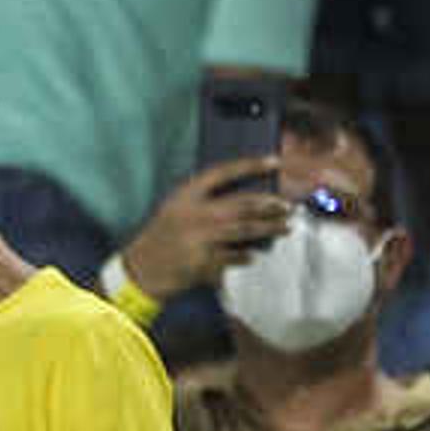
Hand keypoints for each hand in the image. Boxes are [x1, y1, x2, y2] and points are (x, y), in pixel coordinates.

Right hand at [116, 159, 293, 302]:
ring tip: (285, 227)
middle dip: (270, 204)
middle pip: (243, 203)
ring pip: (246, 230)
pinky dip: (246, 256)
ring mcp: (202, 239)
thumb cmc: (160, 237)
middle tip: (288, 206)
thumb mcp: (175, 208)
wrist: (141, 269)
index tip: (274, 161)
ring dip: (269, 228)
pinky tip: (254, 255)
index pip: (224, 172)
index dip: (251, 164)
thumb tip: (243, 201)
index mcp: (187, 194)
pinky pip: (235, 257)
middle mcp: (196, 213)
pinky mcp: (206, 262)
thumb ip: (203, 201)